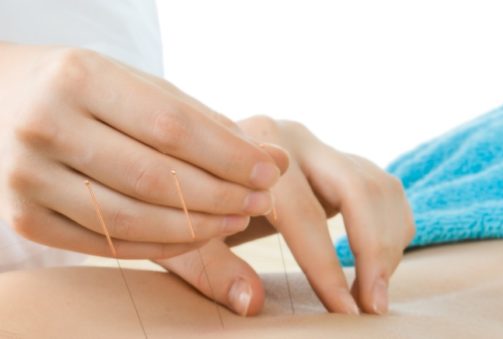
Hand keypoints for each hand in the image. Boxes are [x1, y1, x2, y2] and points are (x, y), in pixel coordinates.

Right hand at [0, 44, 286, 258]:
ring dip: (197, 227)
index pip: (172, 127)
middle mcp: (46, 126)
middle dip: (221, 196)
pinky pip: (107, 244)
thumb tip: (274, 159)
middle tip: (261, 201)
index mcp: (79, 78)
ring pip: (131, 219)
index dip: (229, 156)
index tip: (270, 171)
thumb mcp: (141, 88)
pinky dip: (161, 246)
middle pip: (155, 177)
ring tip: (237, 219)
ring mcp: (26, 177)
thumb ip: (205, 123)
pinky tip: (197, 235)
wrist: (4, 101)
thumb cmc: (88, 92)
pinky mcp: (24, 218)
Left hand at [157, 116, 414, 315]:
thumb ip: (213, 268)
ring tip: (375, 291)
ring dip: (388, 241)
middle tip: (374, 306)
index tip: (345, 311)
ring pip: (378, 185)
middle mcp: (293, 139)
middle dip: (374, 251)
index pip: (303, 214)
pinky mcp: (337, 158)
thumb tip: (251, 303)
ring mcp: (319, 146)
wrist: (198, 162)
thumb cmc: (191, 204)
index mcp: (253, 153)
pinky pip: (383, 187)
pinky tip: (377, 261)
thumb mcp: (186, 235)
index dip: (326, 267)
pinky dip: (392, 225)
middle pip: (357, 189)